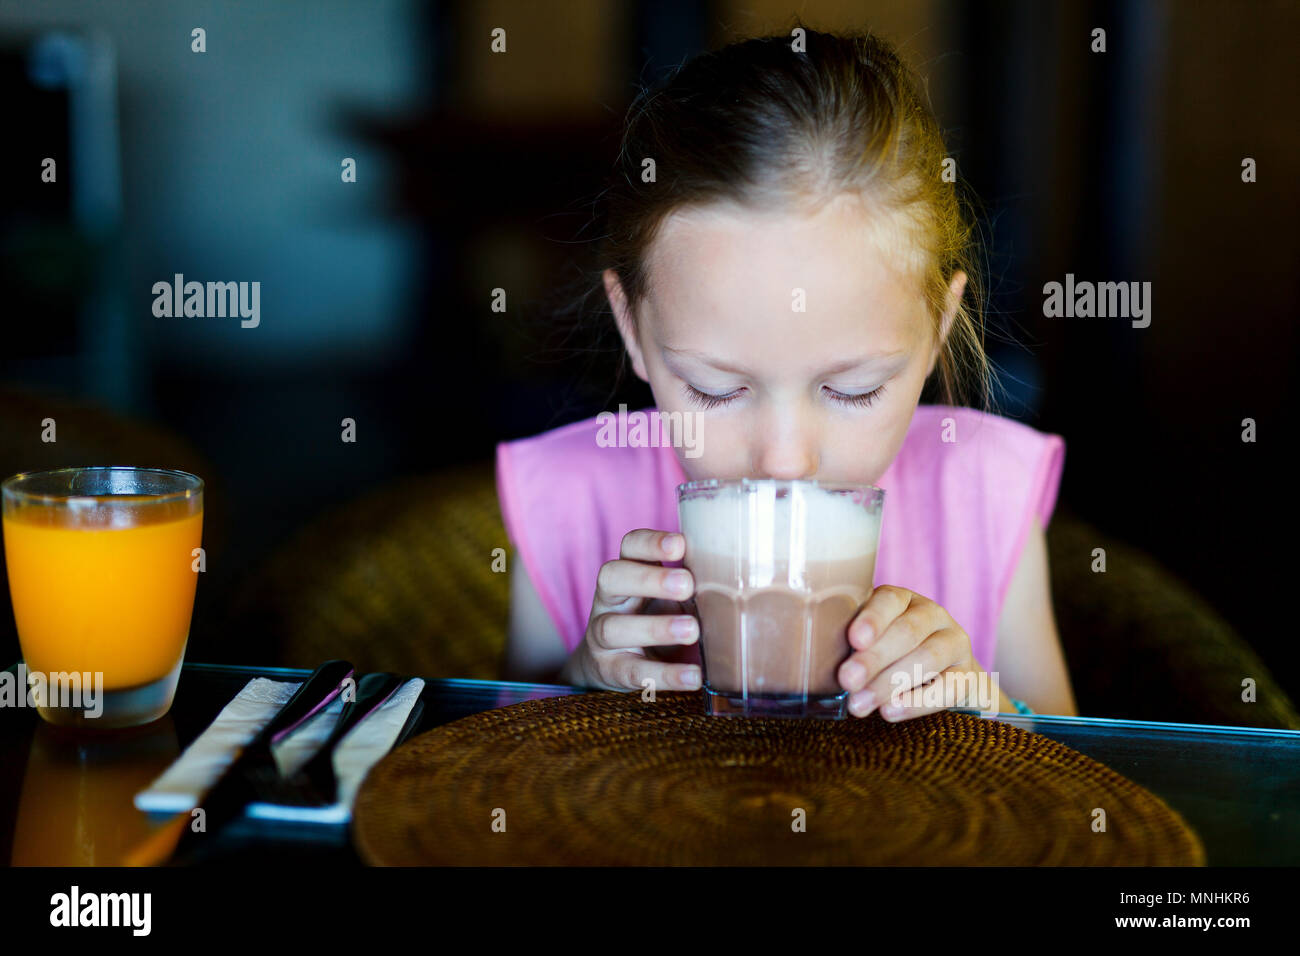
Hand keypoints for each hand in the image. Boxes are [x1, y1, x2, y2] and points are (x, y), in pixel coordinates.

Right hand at [562, 529, 701, 692]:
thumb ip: (692, 585)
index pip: (630, 546)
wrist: (617, 664)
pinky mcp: (609, 669)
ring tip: (691, 630)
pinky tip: (693, 676)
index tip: (679, 545)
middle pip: (612, 577)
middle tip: (687, 585)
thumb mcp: (671, 597)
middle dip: (649, 579)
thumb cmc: (656, 618)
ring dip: (655, 628)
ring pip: (613, 627)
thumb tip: (740, 577)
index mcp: (628, 571)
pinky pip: (632, 672)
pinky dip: (665, 675)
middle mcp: (608, 599)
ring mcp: (601, 635)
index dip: (650, 543)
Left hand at [837, 585, 994, 719]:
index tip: (854, 640)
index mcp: (902, 600)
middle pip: (907, 631)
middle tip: (847, 681)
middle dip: (874, 658)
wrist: (945, 679)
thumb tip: (817, 669)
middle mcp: (932, 614)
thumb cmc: (889, 658)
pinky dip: (918, 702)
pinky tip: (891, 712)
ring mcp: (955, 641)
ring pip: (929, 657)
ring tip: (860, 704)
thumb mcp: (869, 645)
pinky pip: (949, 687)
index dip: (872, 618)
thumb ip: (852, 648)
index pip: (889, 600)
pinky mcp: (968, 673)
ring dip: (891, 682)